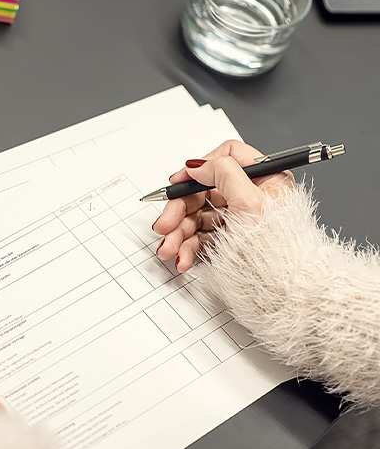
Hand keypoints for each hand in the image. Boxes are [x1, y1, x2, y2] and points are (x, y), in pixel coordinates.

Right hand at [153, 140, 294, 272]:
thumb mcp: (251, 200)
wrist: (283, 289)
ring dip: (178, 234)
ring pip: (197, 218)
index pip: (226, 159)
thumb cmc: (278, 247)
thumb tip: (197, 165)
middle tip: (164, 224)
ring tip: (169, 249)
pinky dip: (187, 248)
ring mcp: (237, 220)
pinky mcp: (228, 241)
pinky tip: (182, 258)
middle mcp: (249, 197)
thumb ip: (223, 173)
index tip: (179, 182)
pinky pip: (200, 239)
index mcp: (264, 180)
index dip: (200, 169)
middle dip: (179, 211)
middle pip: (203, 192)